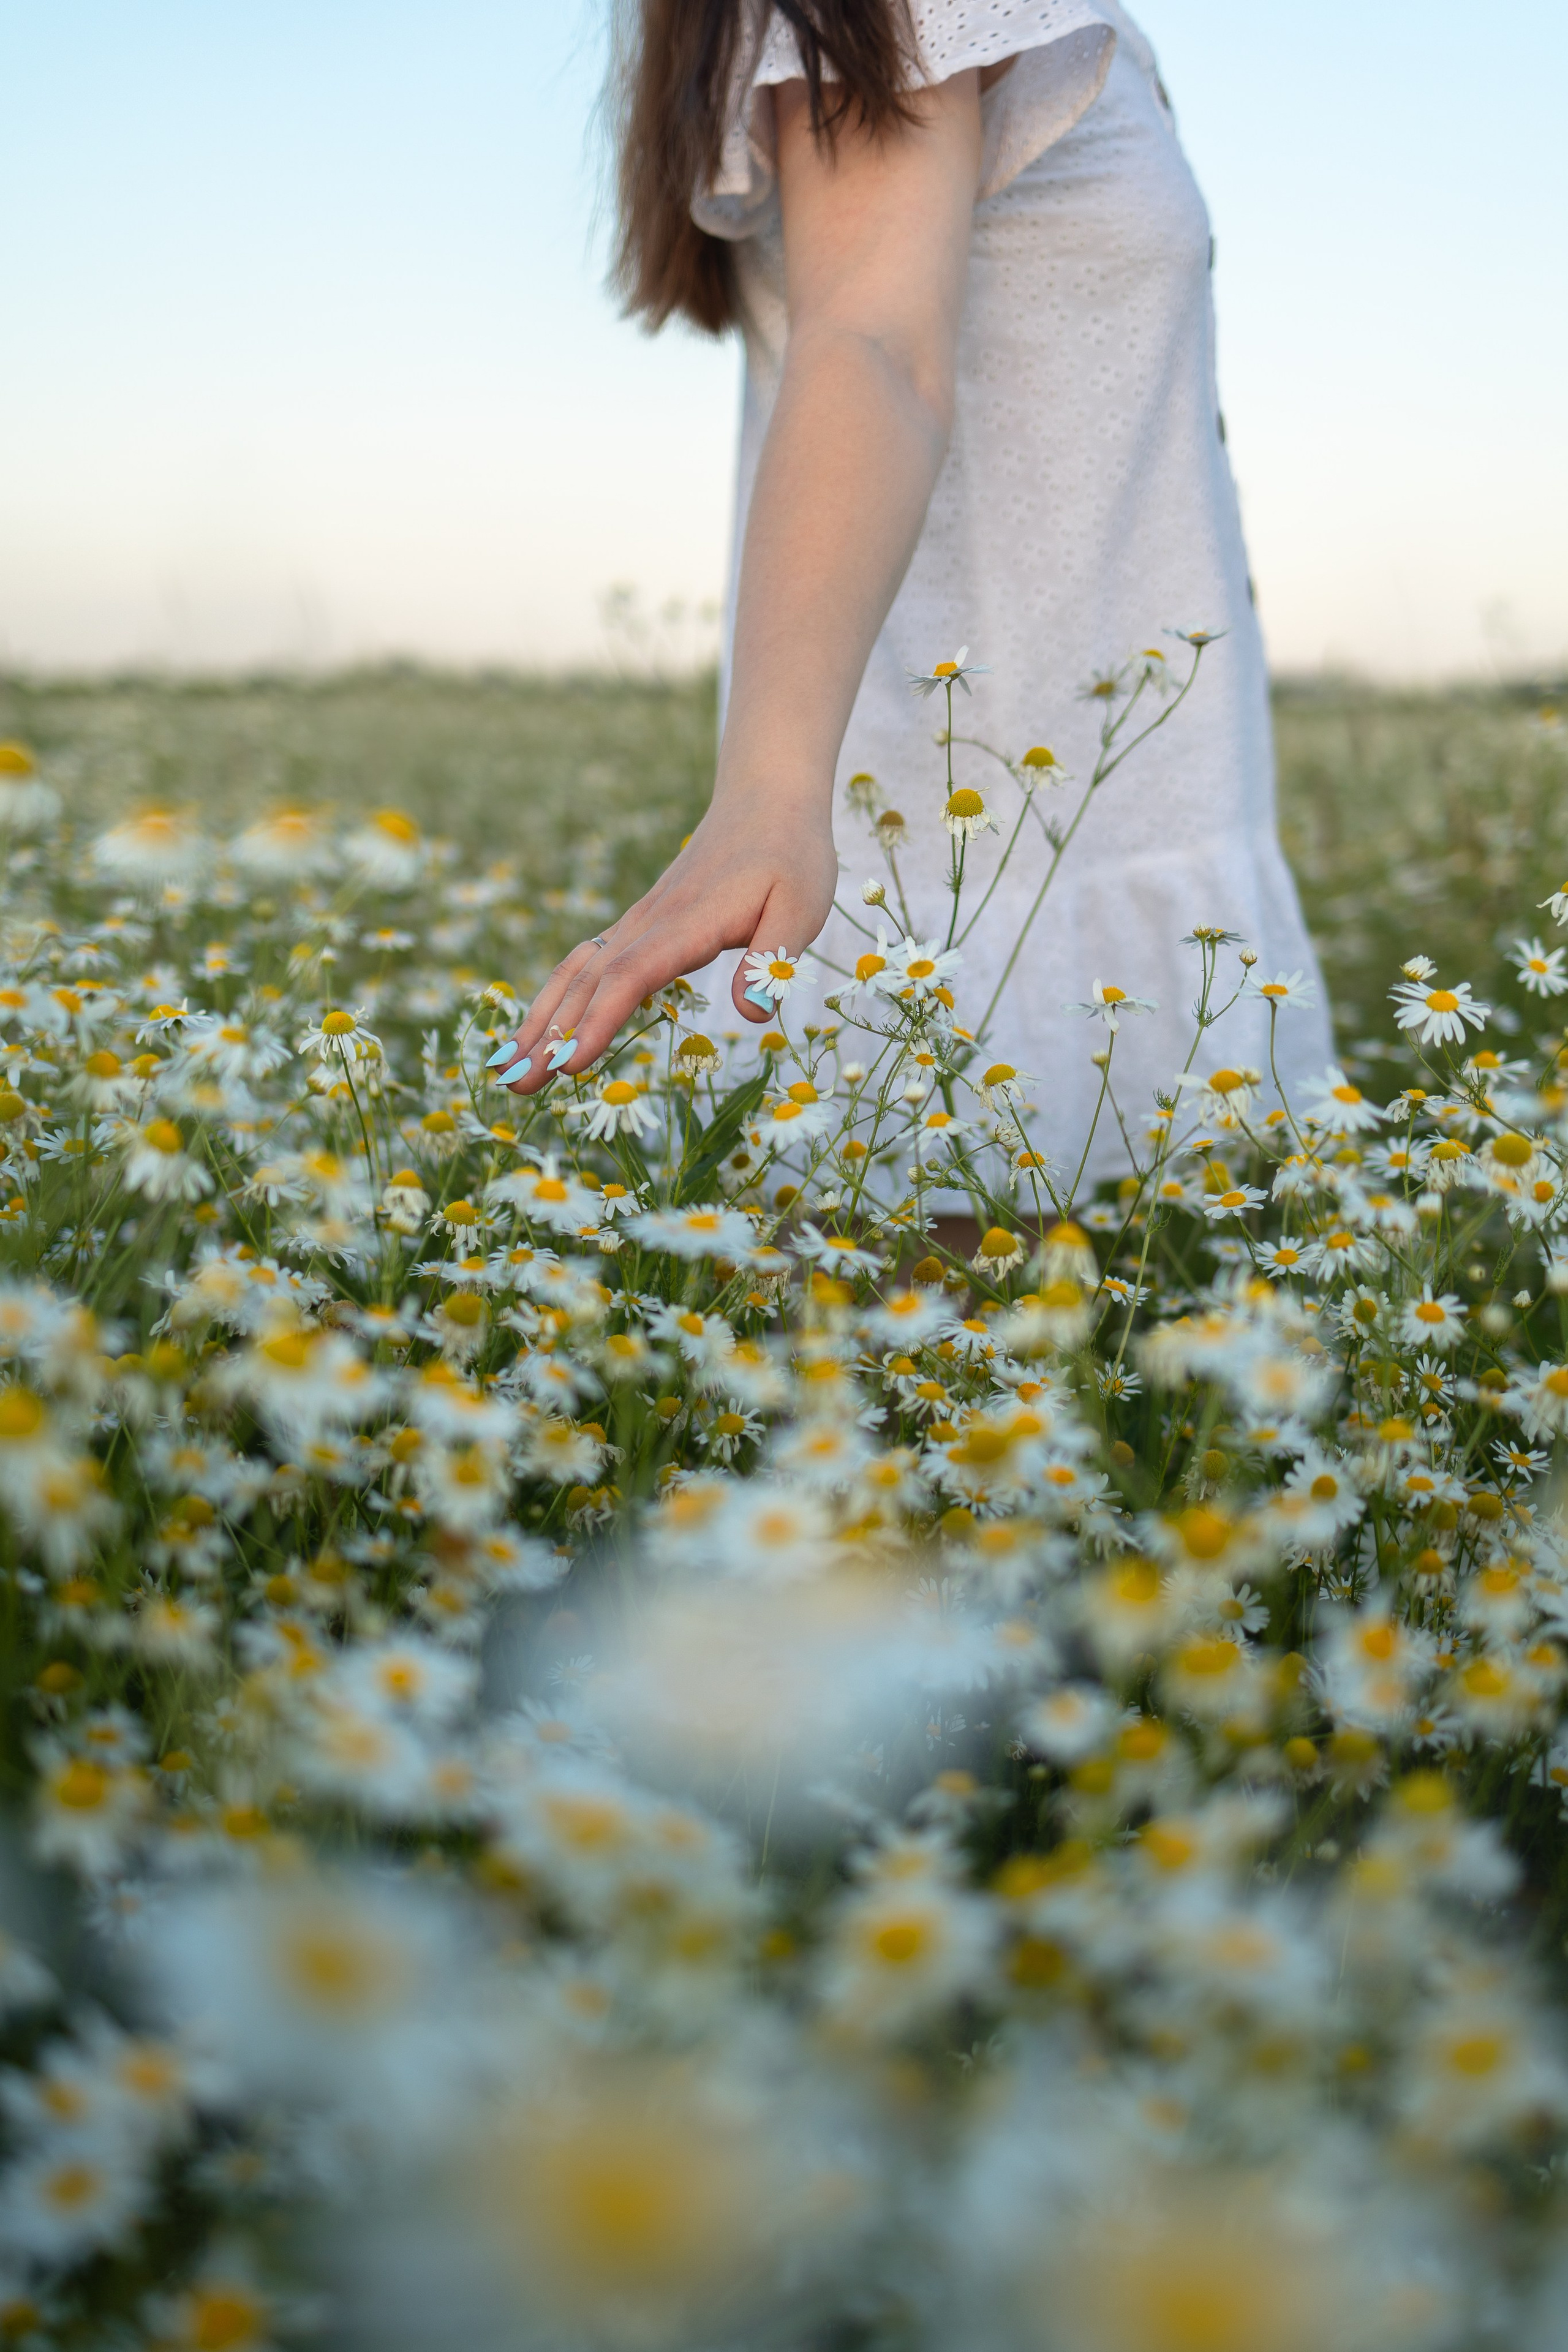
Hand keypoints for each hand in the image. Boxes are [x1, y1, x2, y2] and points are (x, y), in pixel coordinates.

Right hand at [494, 789, 837, 1093]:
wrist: (766, 796)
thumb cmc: (790, 852)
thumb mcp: (802, 906)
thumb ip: (773, 961)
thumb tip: (751, 1015)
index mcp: (689, 922)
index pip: (632, 976)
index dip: (598, 1022)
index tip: (570, 1066)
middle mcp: (651, 922)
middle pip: (589, 982)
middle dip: (549, 1036)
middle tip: (513, 1086)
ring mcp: (640, 921)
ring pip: (578, 972)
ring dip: (541, 1019)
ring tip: (506, 1067)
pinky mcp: (641, 923)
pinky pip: (588, 962)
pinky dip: (558, 997)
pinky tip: (540, 1028)